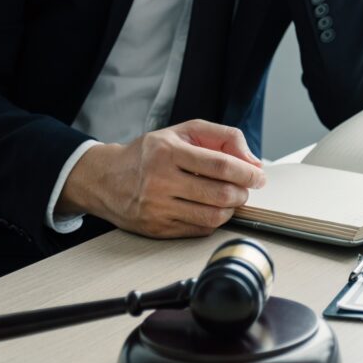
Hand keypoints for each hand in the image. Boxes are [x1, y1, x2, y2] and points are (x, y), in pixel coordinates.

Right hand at [58, 120, 265, 237]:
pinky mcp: (157, 229)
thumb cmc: (149, 153)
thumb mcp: (182, 132)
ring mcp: (157, 208)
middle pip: (220, 194)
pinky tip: (211, 209)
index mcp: (167, 152)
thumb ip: (222, 137)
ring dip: (231, 209)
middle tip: (245, 189)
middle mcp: (160, 181)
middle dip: (242, 192)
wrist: (105, 179)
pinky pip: (200, 230)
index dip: (247, 173)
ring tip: (230, 199)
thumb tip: (253, 161)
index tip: (258, 176)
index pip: (221, 165)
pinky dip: (214, 221)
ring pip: (213, 216)